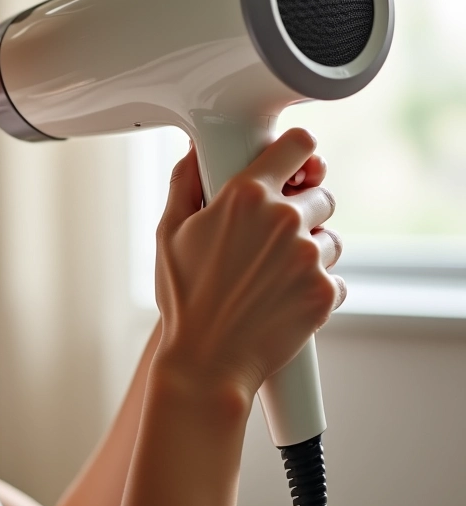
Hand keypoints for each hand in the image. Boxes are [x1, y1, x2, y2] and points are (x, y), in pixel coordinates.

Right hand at [153, 128, 344, 403]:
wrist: (206, 361)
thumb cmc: (184, 297)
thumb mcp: (168, 232)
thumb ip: (184, 181)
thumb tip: (193, 149)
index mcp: (245, 196)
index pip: (300, 145)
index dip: (300, 154)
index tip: (298, 166)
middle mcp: (282, 219)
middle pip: (321, 194)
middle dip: (302, 210)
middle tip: (272, 236)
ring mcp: (308, 256)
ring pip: (330, 237)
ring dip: (311, 250)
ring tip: (273, 274)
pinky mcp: (325, 291)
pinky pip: (336, 277)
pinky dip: (316, 285)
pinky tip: (283, 297)